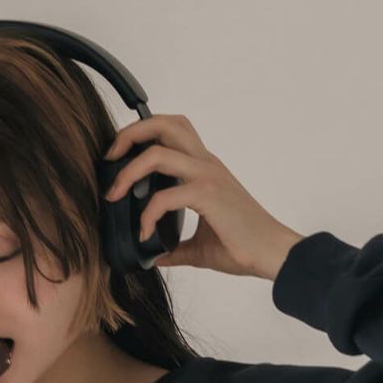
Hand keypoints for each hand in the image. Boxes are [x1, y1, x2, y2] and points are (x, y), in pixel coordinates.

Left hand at [103, 114, 304, 279]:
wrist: (271, 254)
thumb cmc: (242, 247)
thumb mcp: (199, 247)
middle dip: (130, 135)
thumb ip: (175, 248)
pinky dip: (147, 213)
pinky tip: (144, 233)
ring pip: (159, 152)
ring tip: (115, 194)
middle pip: (164, 124)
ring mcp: (207, 176)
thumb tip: (153, 258)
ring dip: (129, 171)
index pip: (172, 129)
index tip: (120, 159)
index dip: (142, 134)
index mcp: (204, 168)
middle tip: (110, 159)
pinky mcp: (208, 195)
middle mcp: (205, 164)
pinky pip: (165, 195)